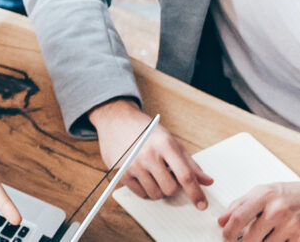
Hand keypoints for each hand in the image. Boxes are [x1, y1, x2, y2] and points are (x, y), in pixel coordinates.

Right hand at [89, 99, 212, 208]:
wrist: (116, 120)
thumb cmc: (146, 131)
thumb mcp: (170, 141)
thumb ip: (189, 163)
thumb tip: (207, 181)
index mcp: (165, 144)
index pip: (185, 175)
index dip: (196, 193)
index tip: (202, 204)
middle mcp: (149, 154)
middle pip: (171, 189)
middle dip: (172, 186)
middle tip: (166, 174)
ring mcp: (133, 164)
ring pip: (155, 194)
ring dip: (158, 189)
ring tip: (153, 173)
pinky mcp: (121, 172)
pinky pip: (140, 194)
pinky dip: (145, 189)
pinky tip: (142, 175)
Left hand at [218, 182, 299, 241]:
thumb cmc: (285, 194)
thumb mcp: (260, 192)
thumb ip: (238, 205)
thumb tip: (222, 221)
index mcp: (264, 196)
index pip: (238, 218)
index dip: (228, 232)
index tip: (226, 237)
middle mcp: (277, 211)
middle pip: (250, 238)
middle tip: (243, 240)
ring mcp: (290, 225)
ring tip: (265, 232)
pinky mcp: (299, 236)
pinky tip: (278, 236)